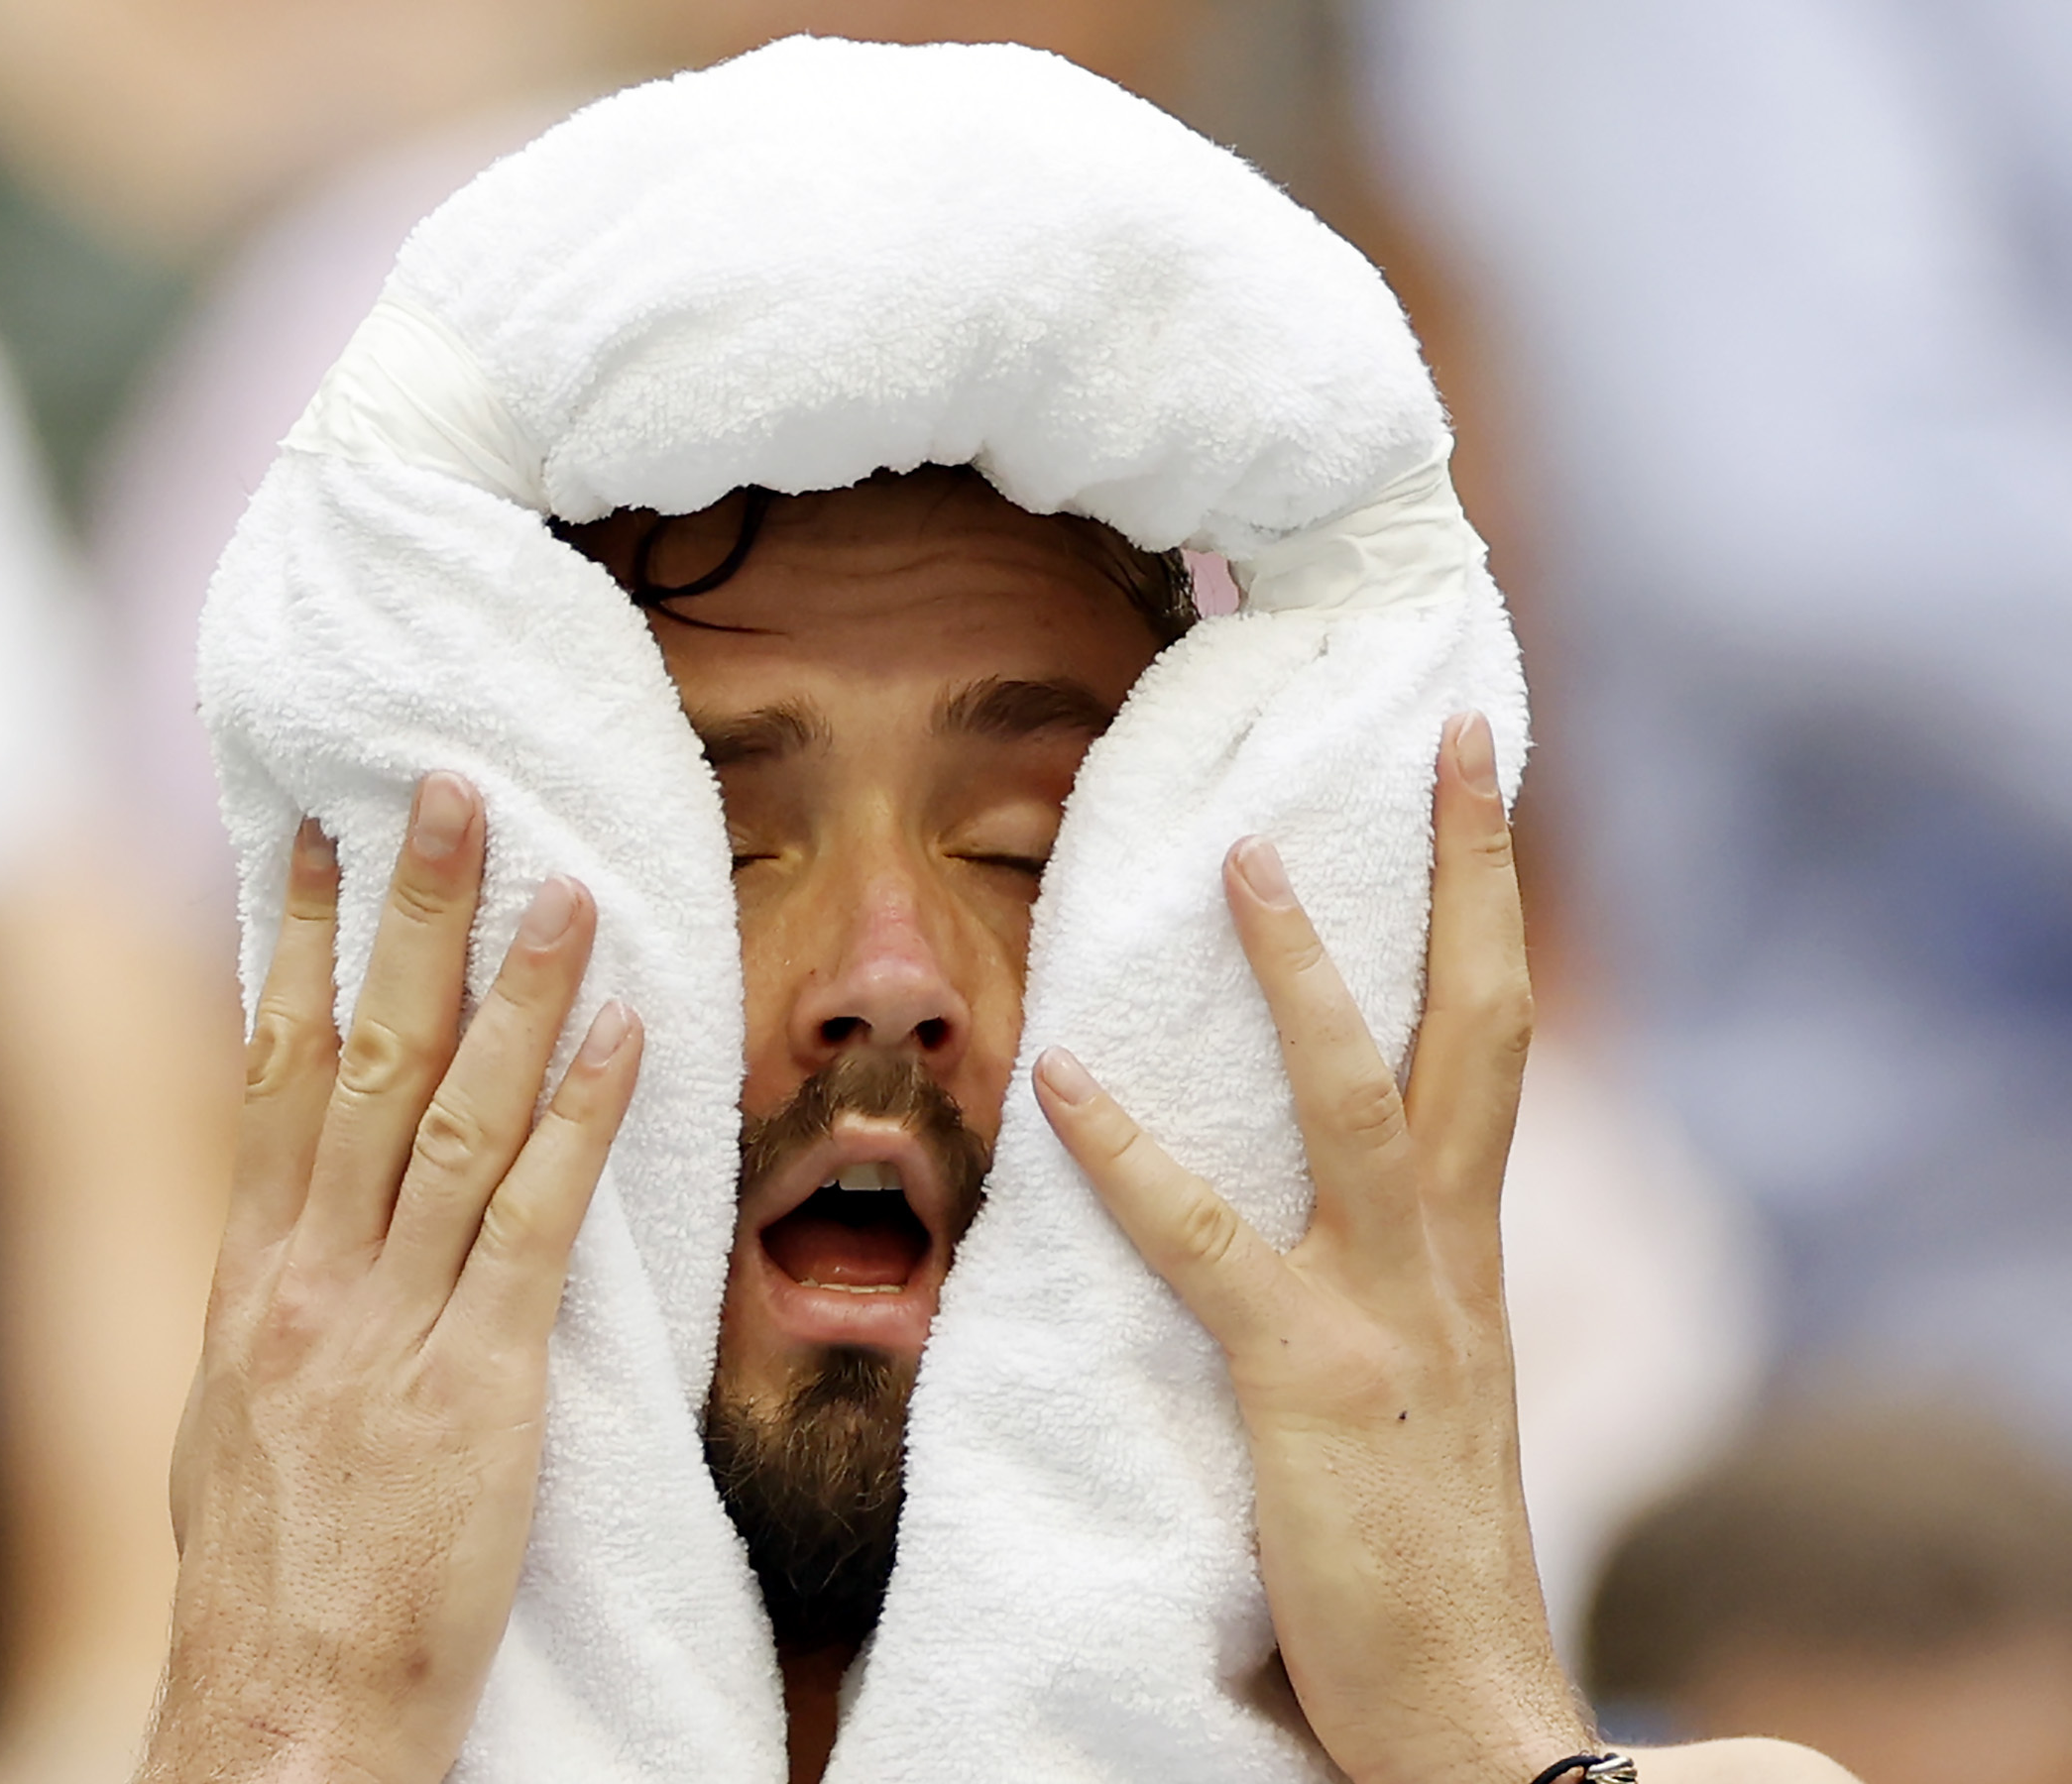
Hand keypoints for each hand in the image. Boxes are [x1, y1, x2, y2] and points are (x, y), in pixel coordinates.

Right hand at [141, 774, 642, 1783]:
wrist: (289, 1705)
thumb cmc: (271, 1568)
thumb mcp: (235, 1410)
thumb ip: (275, 1297)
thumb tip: (287, 1214)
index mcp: (251, 1272)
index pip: (277, 1068)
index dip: (301, 945)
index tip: (318, 841)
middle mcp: (314, 1271)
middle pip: (368, 1054)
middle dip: (411, 915)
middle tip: (450, 794)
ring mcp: (396, 1321)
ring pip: (458, 1115)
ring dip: (517, 990)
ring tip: (565, 883)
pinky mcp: (483, 1380)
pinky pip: (537, 1222)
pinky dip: (582, 1118)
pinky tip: (625, 1035)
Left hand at [1034, 712, 1586, 1783]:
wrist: (1473, 1717)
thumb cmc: (1425, 1555)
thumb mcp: (1425, 1387)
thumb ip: (1391, 1286)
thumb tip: (1339, 1209)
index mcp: (1468, 1254)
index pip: (1489, 1043)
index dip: (1489, 911)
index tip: (1478, 792)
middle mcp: (1448, 1258)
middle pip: (1478, 1025)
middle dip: (1471, 872)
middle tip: (1458, 736)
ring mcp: (1387, 1313)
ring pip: (1356, 1099)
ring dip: (1303, 970)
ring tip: (1242, 852)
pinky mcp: (1309, 1382)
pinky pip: (1207, 1243)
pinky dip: (1131, 1156)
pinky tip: (1061, 1076)